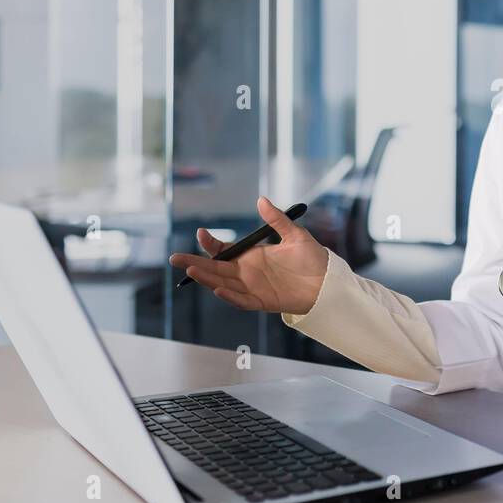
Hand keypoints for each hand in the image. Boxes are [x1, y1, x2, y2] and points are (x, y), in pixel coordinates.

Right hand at [168, 197, 328, 315]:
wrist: (327, 282)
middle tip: (175, 258)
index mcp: (251, 256)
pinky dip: (229, 296)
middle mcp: (247, 273)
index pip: (224, 251)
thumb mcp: (294, 235)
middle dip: (195, 263)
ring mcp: (253, 288)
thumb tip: (261, 200)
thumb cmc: (311, 259)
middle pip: (215, 269)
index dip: (211, 244)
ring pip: (223, 284)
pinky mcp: (262, 302)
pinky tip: (218, 289)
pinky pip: (241, 301)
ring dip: (207, 278)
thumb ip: (276, 220)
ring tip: (191, 270)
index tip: (202, 233)